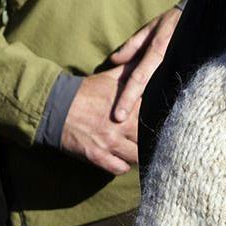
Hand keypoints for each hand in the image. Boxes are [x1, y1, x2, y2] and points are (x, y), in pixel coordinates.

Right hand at [55, 2, 185, 175]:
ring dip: (139, 155)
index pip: (154, 115)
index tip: (170, 124)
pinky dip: (123, 167)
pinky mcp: (96, 156)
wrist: (55, 107)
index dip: (162, 120)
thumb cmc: (84, 91)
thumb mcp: (108, 78)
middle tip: (160, 143)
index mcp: (127, 105)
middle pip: (149, 138)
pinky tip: (123, 161)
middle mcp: (120, 125)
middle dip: (154, 141)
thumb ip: (130, 71)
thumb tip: (146, 56)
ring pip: (137, 156)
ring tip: (142, 153)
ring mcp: (109, 142)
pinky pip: (118, 169)